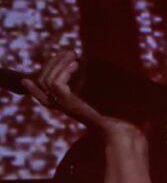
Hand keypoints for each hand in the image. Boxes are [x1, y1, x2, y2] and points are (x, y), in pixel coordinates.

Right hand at [20, 50, 135, 135]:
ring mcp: (64, 106)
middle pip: (42, 82)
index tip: (30, 76)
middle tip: (69, 52)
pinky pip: (57, 84)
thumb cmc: (113, 114)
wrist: (119, 130)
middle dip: (52, 63)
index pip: (42, 96)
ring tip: (74, 55)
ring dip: (59, 63)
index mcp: (65, 105)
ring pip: (47, 80)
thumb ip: (86, 82)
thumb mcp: (96, 94)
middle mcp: (61, 106)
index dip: (34, 87)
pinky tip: (76, 65)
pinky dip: (64, 71)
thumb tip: (82, 62)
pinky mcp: (70, 104)